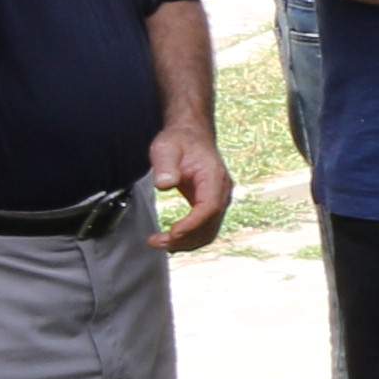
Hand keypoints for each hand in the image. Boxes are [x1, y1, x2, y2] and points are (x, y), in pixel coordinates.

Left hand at [146, 119, 230, 251]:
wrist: (191, 135)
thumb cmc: (179, 141)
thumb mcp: (165, 148)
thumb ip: (165, 166)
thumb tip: (164, 184)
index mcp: (214, 178)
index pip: (209, 208)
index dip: (192, 224)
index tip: (172, 233)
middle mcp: (221, 192)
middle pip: (210, 225)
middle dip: (185, 238)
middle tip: (156, 242)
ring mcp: (218, 200)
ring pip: (209, 231)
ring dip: (186, 242)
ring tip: (160, 243)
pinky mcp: (211, 205)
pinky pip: (205, 228)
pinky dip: (190, 238)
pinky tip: (172, 239)